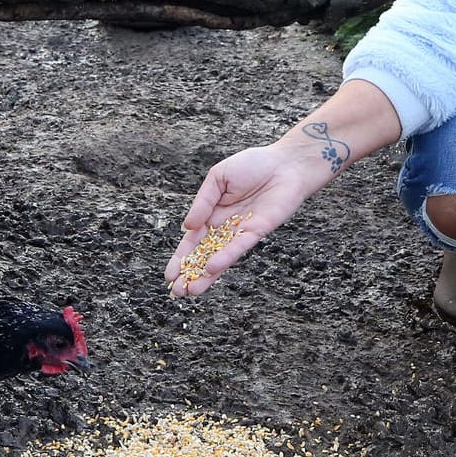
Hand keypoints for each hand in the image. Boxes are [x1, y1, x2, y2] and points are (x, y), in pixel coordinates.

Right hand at [165, 144, 318, 295]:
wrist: (286, 164)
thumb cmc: (252, 165)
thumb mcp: (218, 178)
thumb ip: (203, 202)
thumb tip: (186, 226)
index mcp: (212, 213)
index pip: (192, 240)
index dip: (180, 258)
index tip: (169, 275)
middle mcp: (225, 227)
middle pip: (203, 254)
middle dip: (189, 273)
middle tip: (176, 292)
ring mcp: (240, 231)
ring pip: (219, 257)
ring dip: (205, 275)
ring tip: (191, 292)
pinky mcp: (257, 232)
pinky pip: (238, 247)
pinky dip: (224, 258)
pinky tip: (211, 268)